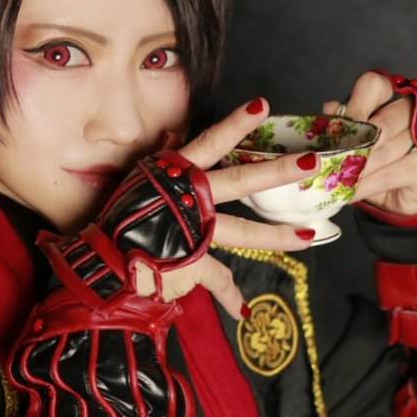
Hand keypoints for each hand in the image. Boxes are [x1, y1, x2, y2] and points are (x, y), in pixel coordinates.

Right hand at [137, 98, 321, 318]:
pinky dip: (230, 296)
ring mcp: (195, 231)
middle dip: (278, 172)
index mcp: (176, 175)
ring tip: (309, 236)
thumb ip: (164, 158)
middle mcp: (191, 200)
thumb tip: (174, 134)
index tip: (263, 107)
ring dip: (277, 234)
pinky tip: (244, 309)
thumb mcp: (141, 179)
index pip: (211, 143)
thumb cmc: (119, 216)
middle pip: (241, 182)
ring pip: (243, 232)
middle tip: (312, 163)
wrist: (103, 256)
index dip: (236, 125)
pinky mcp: (192, 261)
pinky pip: (217, 280)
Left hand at [323, 71, 416, 215]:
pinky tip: (349, 193)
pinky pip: (389, 175)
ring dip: (355, 169)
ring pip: (383, 151)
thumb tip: (329, 109)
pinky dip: (365, 185)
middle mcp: (414, 115)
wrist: (402, 200)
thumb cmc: (377, 167)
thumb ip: (345, 127)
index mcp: (391, 101)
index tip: (337, 127)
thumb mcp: (356, 145)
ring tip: (333, 180)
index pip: (375, 87)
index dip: (355, 104)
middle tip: (328, 159)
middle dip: (352, 143)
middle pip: (381, 121)